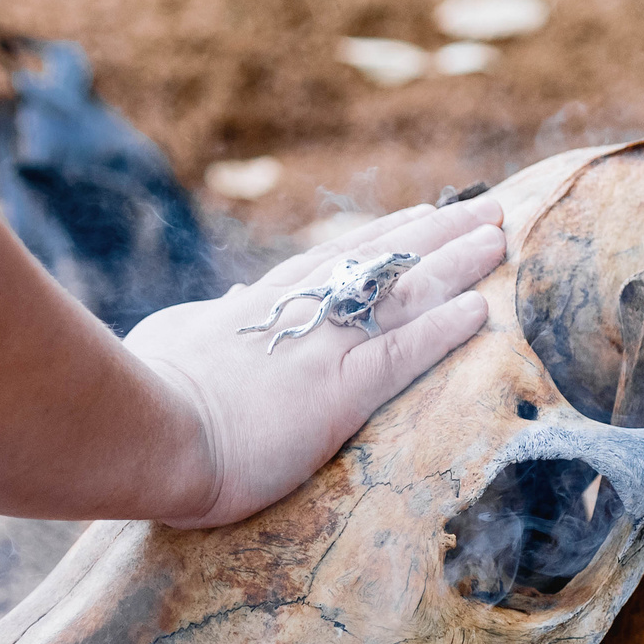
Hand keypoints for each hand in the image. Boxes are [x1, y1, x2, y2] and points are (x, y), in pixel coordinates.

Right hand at [123, 196, 504, 527]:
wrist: (147, 429)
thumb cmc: (143, 390)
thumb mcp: (172, 339)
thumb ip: (210, 320)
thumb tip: (229, 302)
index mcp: (260, 307)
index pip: (331, 261)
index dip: (380, 237)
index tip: (416, 216)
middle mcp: (299, 315)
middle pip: (380, 260)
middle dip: (436, 235)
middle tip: (485, 213)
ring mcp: (322, 349)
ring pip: (402, 293)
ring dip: (456, 264)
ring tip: (499, 239)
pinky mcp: (339, 392)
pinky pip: (404, 353)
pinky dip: (444, 328)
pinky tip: (482, 308)